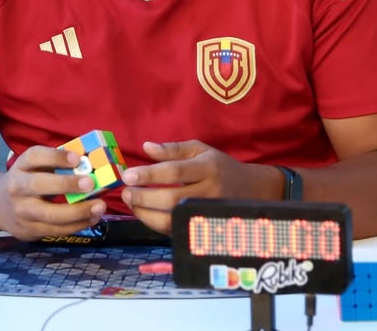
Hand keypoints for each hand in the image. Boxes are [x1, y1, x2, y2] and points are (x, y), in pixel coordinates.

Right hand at [0, 146, 107, 240]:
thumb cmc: (27, 180)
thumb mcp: (34, 167)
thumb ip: (57, 163)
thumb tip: (90, 162)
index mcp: (22, 166)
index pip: (35, 157)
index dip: (56, 156)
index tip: (77, 158)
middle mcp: (18, 187)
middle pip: (39, 185)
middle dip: (66, 184)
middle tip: (91, 183)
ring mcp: (22, 211)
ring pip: (50, 214)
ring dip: (78, 212)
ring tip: (99, 206)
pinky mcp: (29, 230)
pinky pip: (55, 230)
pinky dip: (77, 225)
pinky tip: (92, 218)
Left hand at [120, 140, 268, 233]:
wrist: (250, 190)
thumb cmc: (220, 167)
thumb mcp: (200, 150)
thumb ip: (173, 149)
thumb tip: (146, 147)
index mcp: (208, 168)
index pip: (175, 172)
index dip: (149, 174)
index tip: (127, 175)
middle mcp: (209, 192)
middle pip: (171, 199)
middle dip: (143, 197)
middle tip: (125, 192)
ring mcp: (206, 214)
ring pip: (172, 219)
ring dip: (145, 213)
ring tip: (131, 202)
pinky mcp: (202, 229)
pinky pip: (175, 230)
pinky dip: (155, 223)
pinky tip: (145, 212)